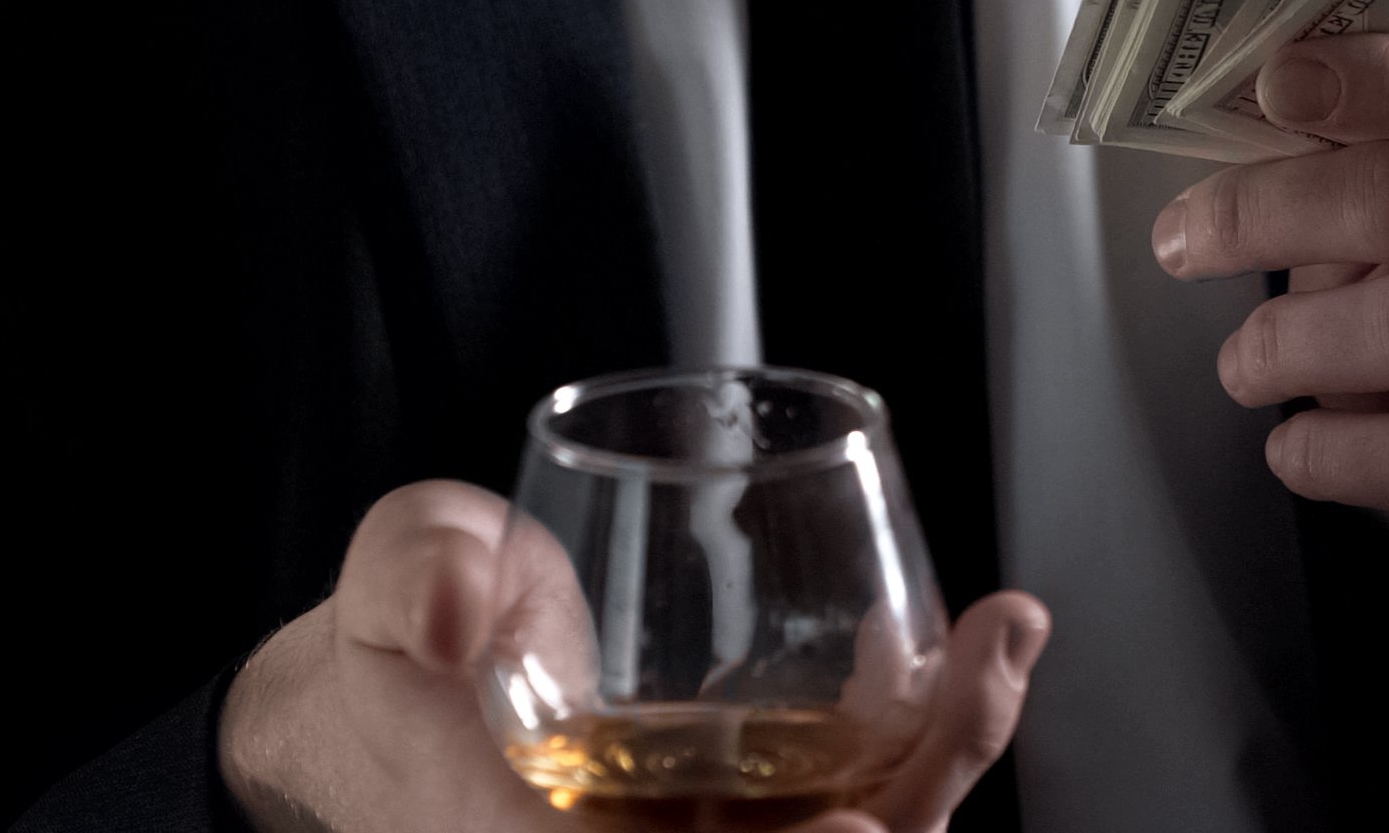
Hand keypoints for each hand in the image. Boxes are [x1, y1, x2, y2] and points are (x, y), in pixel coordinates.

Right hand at [218, 480, 1049, 832]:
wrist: (419, 681)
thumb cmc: (407, 636)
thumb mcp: (392, 580)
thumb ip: (416, 583)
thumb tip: (462, 612)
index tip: (848, 822)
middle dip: (892, 814)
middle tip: (959, 698)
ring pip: (858, 832)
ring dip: (939, 757)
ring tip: (996, 642)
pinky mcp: (766, 808)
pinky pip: (870, 786)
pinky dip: (935, 724)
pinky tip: (982, 636)